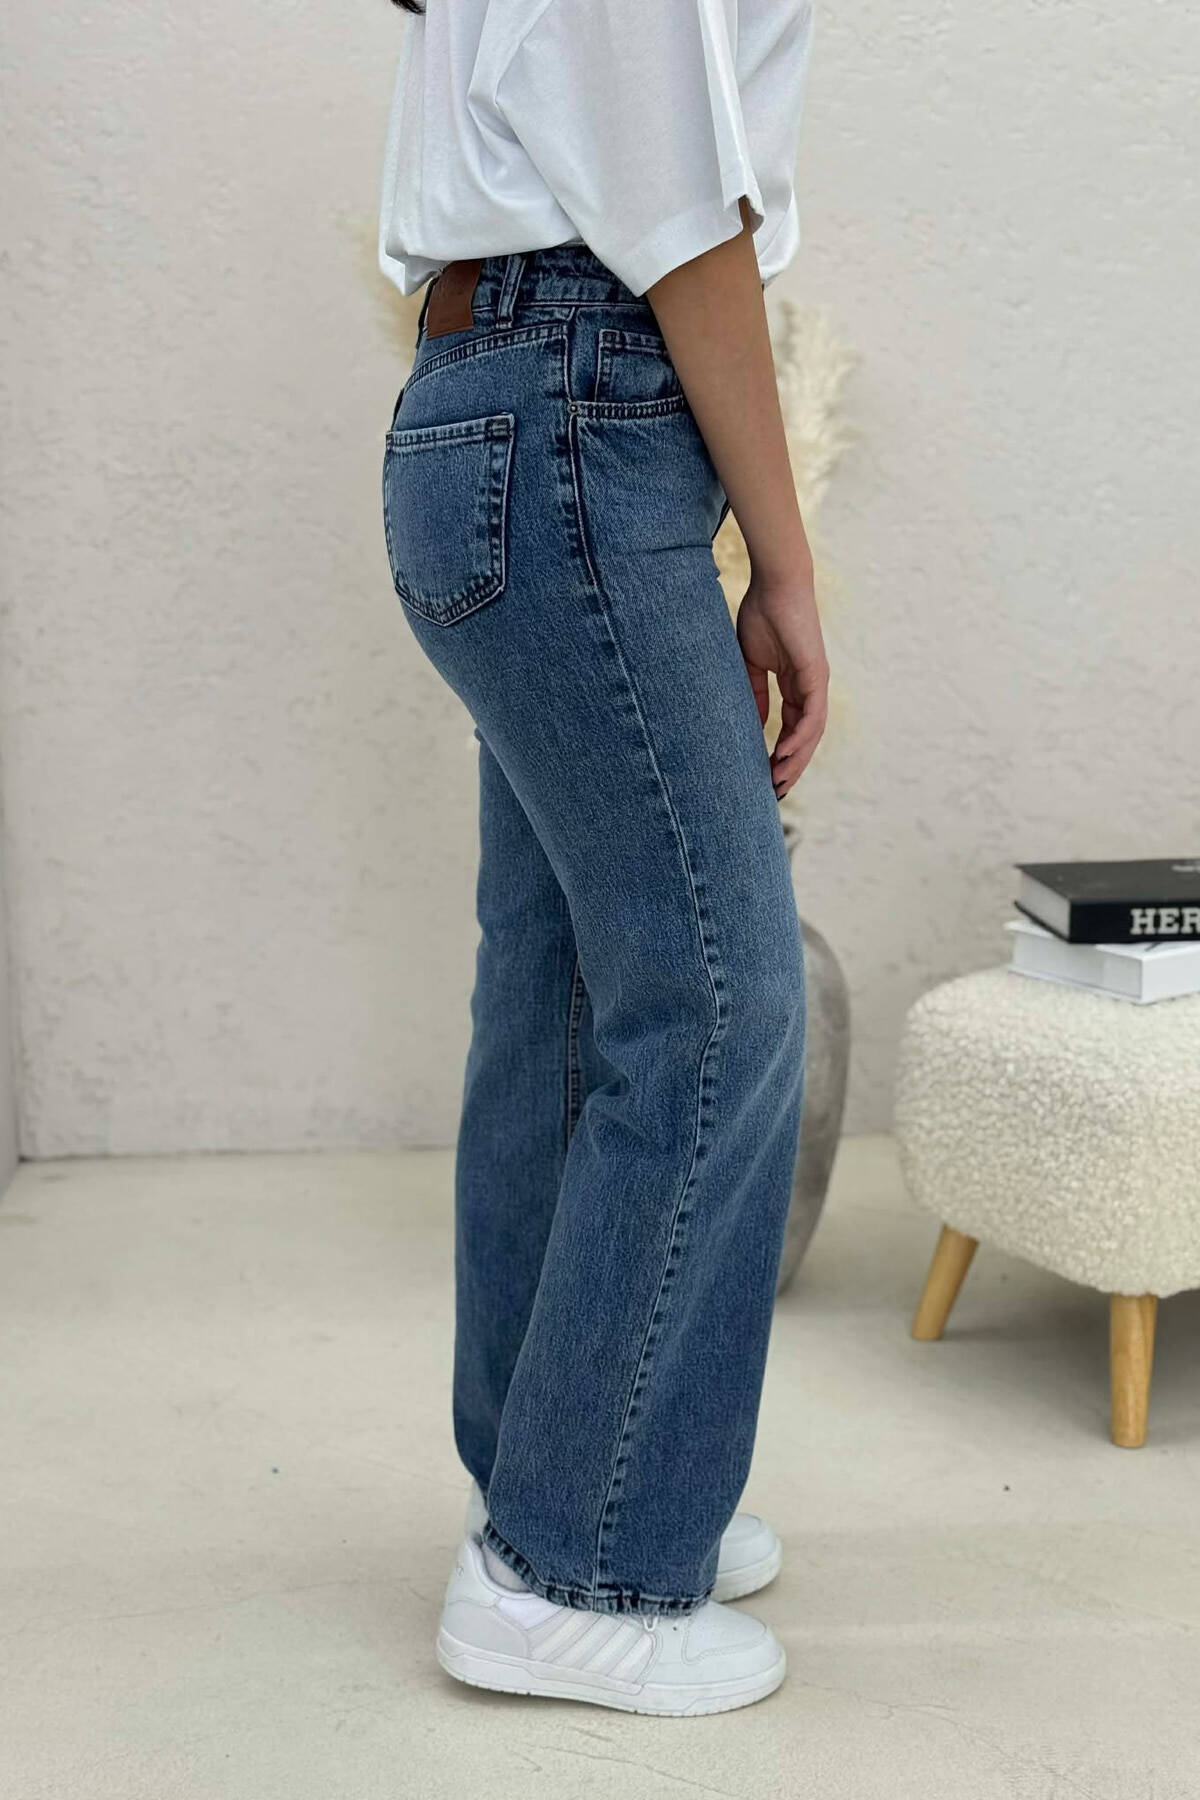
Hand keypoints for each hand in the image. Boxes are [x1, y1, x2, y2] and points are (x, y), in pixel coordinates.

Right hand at [736, 556, 828, 799]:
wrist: (775, 584)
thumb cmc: (761, 614)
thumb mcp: (751, 663)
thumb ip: (753, 692)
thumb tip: (751, 723)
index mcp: (793, 685)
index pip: (791, 728)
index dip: (780, 753)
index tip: (764, 775)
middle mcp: (809, 688)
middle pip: (805, 737)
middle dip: (791, 765)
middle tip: (774, 790)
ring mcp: (816, 682)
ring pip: (812, 732)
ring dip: (797, 759)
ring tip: (780, 781)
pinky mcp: (817, 675)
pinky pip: (812, 714)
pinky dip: (800, 736)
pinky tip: (786, 754)